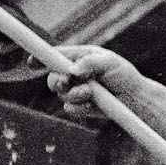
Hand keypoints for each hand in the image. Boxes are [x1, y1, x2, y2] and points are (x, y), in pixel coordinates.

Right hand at [45, 45, 165, 149]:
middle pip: (52, 77)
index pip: (56, 55)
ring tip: (91, 93)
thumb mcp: (110, 63)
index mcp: (79, 57)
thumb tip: (73, 69)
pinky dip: (78, 107)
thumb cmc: (124, 76)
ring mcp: (76, 91)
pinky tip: (90, 106)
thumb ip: (91, 63)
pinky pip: (69, 109)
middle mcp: (74, 73)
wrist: (134, 100)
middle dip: (56, 81)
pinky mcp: (80, 107)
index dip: (41, 57)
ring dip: (74, 94)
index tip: (31, 61)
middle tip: (66, 83)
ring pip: (61, 95)